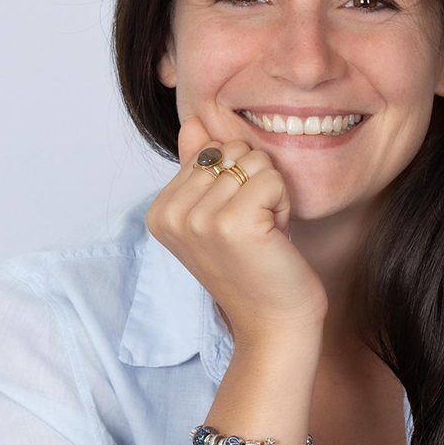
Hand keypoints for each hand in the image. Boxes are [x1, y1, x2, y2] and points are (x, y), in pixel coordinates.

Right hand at [146, 116, 328, 344]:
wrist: (273, 322)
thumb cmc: (253, 266)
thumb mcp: (217, 213)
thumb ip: (199, 167)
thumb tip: (192, 122)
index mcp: (160, 209)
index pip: (211, 150)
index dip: (236, 181)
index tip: (237, 223)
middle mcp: (171, 213)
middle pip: (233, 150)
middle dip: (255, 184)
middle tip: (253, 229)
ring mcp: (198, 219)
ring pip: (255, 161)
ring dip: (271, 195)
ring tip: (263, 233)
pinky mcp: (232, 224)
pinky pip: (272, 178)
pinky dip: (283, 204)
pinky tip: (274, 236)